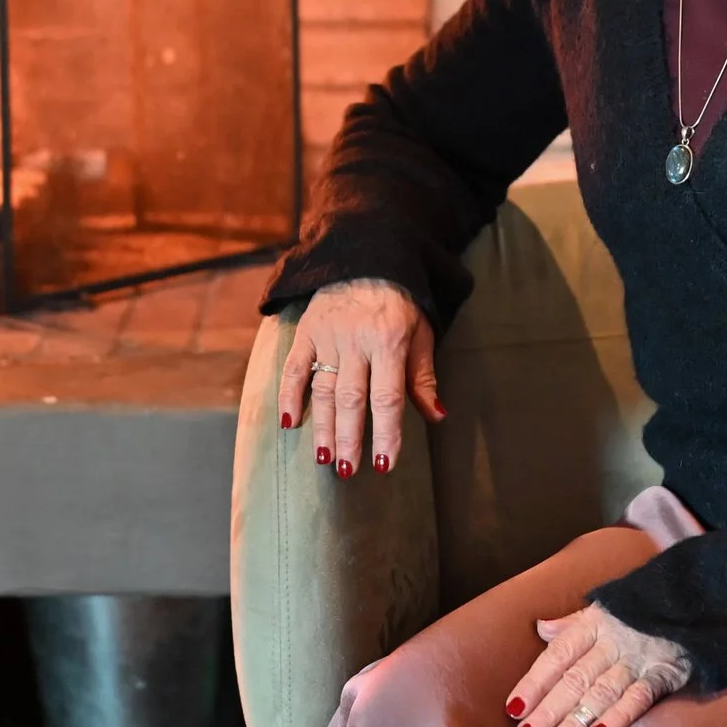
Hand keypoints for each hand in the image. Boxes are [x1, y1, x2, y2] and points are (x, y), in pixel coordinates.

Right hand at [279, 277, 442, 478]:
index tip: (384, 464)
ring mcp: (328, 335)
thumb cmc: (401, 301)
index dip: (386, 432)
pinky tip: (289, 423)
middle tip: (347, 471)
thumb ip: (423, 376)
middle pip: (352, 397)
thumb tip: (436, 416)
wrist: (367, 255)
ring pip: (323, 388)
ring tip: (324, 458)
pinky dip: (290, 395)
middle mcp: (356, 340)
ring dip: (323, 426)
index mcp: (389, 341)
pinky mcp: (306, 331)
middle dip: (350, 437)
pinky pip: (294, 367)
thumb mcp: (421, 333)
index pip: (387, 396)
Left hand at [504, 603, 692, 726]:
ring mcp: (640, 657)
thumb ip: (573, 623)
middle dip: (547, 710)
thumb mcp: (607, 607)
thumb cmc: (645, 608)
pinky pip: (639, 697)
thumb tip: (540, 628)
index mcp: (594, 624)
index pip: (557, 656)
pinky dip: (619, 716)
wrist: (700, 596)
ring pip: (600, 692)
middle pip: (573, 679)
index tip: (513, 708)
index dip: (534, 681)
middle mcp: (613, 641)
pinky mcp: (668, 672)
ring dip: (574, 721)